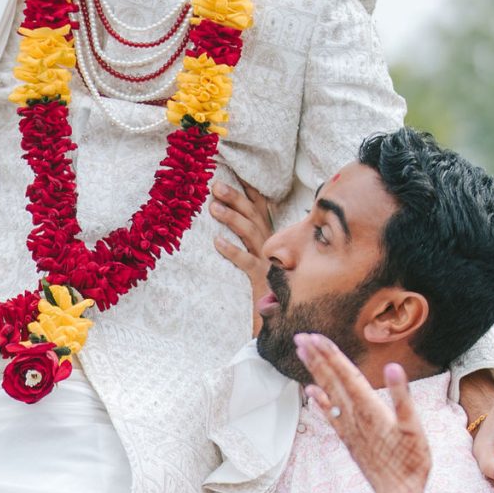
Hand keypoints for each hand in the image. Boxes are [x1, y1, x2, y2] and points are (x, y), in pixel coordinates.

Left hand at [209, 178, 274, 323]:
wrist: (281, 320)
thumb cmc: (267, 291)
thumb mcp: (260, 262)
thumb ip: (250, 245)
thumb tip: (228, 228)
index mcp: (270, 239)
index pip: (260, 209)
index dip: (250, 191)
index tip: (236, 172)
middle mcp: (271, 246)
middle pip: (254, 216)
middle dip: (236, 198)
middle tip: (215, 185)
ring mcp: (268, 261)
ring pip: (251, 233)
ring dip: (232, 218)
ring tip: (213, 206)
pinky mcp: (262, 278)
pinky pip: (247, 262)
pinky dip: (232, 251)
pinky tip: (217, 242)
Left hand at [296, 332, 430, 492]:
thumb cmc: (412, 461)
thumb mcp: (414, 427)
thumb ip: (402, 396)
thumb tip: (393, 367)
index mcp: (370, 408)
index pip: (346, 374)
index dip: (331, 354)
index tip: (316, 337)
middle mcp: (354, 416)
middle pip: (332, 380)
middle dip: (316, 357)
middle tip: (300, 337)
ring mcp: (349, 427)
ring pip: (328, 393)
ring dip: (315, 372)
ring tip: (303, 354)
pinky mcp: (349, 438)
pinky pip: (329, 414)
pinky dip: (319, 400)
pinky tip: (310, 390)